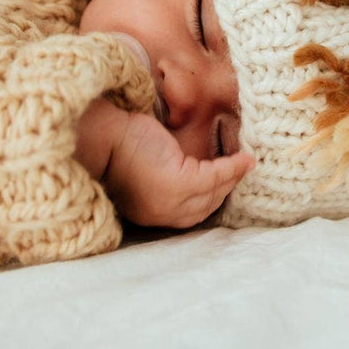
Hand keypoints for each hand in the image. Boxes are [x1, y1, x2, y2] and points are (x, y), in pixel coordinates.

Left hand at [77, 98, 254, 227]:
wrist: (102, 134)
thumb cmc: (121, 144)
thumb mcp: (147, 168)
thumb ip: (169, 176)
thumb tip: (197, 168)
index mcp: (152, 213)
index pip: (193, 213)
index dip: (214, 198)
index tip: (230, 183)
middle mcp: (162, 213)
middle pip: (207, 206)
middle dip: (228, 188)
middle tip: (242, 170)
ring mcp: (170, 200)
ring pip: (213, 191)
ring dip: (233, 177)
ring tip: (246, 163)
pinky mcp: (177, 182)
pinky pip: (214, 176)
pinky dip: (231, 168)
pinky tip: (243, 158)